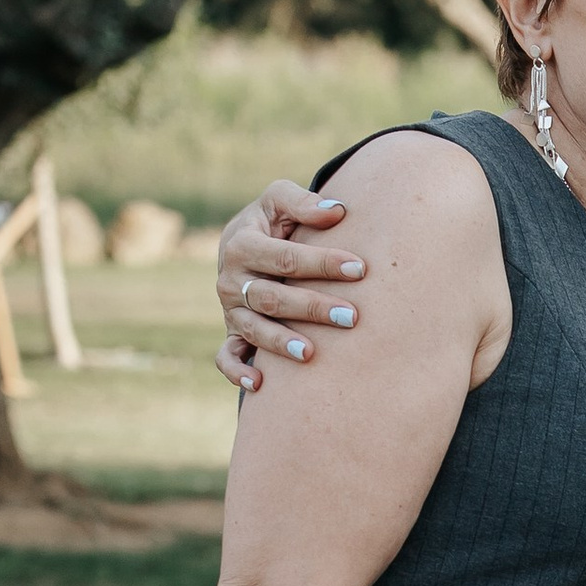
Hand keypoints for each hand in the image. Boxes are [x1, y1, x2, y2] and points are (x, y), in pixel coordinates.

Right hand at [214, 183, 366, 391]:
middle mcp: (231, 280)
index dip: (322, 263)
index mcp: (242, 245)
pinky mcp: (231, 332)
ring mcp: (230, 310)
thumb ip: (302, 203)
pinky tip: (259, 385)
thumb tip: (336, 211)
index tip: (359, 269)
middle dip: (313, 308)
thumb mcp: (279, 200)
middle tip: (351, 316)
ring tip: (311, 354)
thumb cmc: (271, 222)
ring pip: (255, 329)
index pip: (286, 258)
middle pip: (274, 298)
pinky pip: (226, 357)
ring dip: (281, 343)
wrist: (244, 243)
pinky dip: (237, 372)